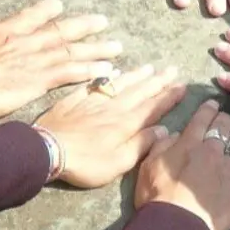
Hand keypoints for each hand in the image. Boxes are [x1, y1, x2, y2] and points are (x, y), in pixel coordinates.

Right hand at [0, 0, 121, 127]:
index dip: (47, 12)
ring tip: (116, 46)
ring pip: (71, 50)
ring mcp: (31, 59)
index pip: (29, 17)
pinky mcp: (36, 81)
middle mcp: (21, 41)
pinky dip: (90, 70)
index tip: (61, 7)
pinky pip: (70, 73)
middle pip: (59, 30)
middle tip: (103, 22)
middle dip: (83, 26)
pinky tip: (107, 70)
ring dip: (96, 48)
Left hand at [35, 65, 185, 187]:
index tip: (182, 85)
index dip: (168, 96)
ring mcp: (93, 101)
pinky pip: (96, 85)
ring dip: (137, 76)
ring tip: (150, 67)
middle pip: (140, 91)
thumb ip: (141, 144)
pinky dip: (107, 77)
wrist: (47, 150)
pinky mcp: (74, 100)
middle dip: (158, 81)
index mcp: (126, 124)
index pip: (153, 107)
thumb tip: (163, 129)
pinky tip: (113, 71)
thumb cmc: (86, 162)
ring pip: (120, 84)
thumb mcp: (118, 162)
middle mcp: (113, 108)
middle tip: (173, 69)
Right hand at [135, 100, 229, 229]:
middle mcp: (212, 149)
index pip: (202, 118)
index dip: (209, 109)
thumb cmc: (158, 197)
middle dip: (226, 117)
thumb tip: (173, 132)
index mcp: (189, 143)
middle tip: (228, 115)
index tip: (213, 104)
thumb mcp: (148, 165)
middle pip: (224, 125)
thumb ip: (161, 145)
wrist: (177, 224)